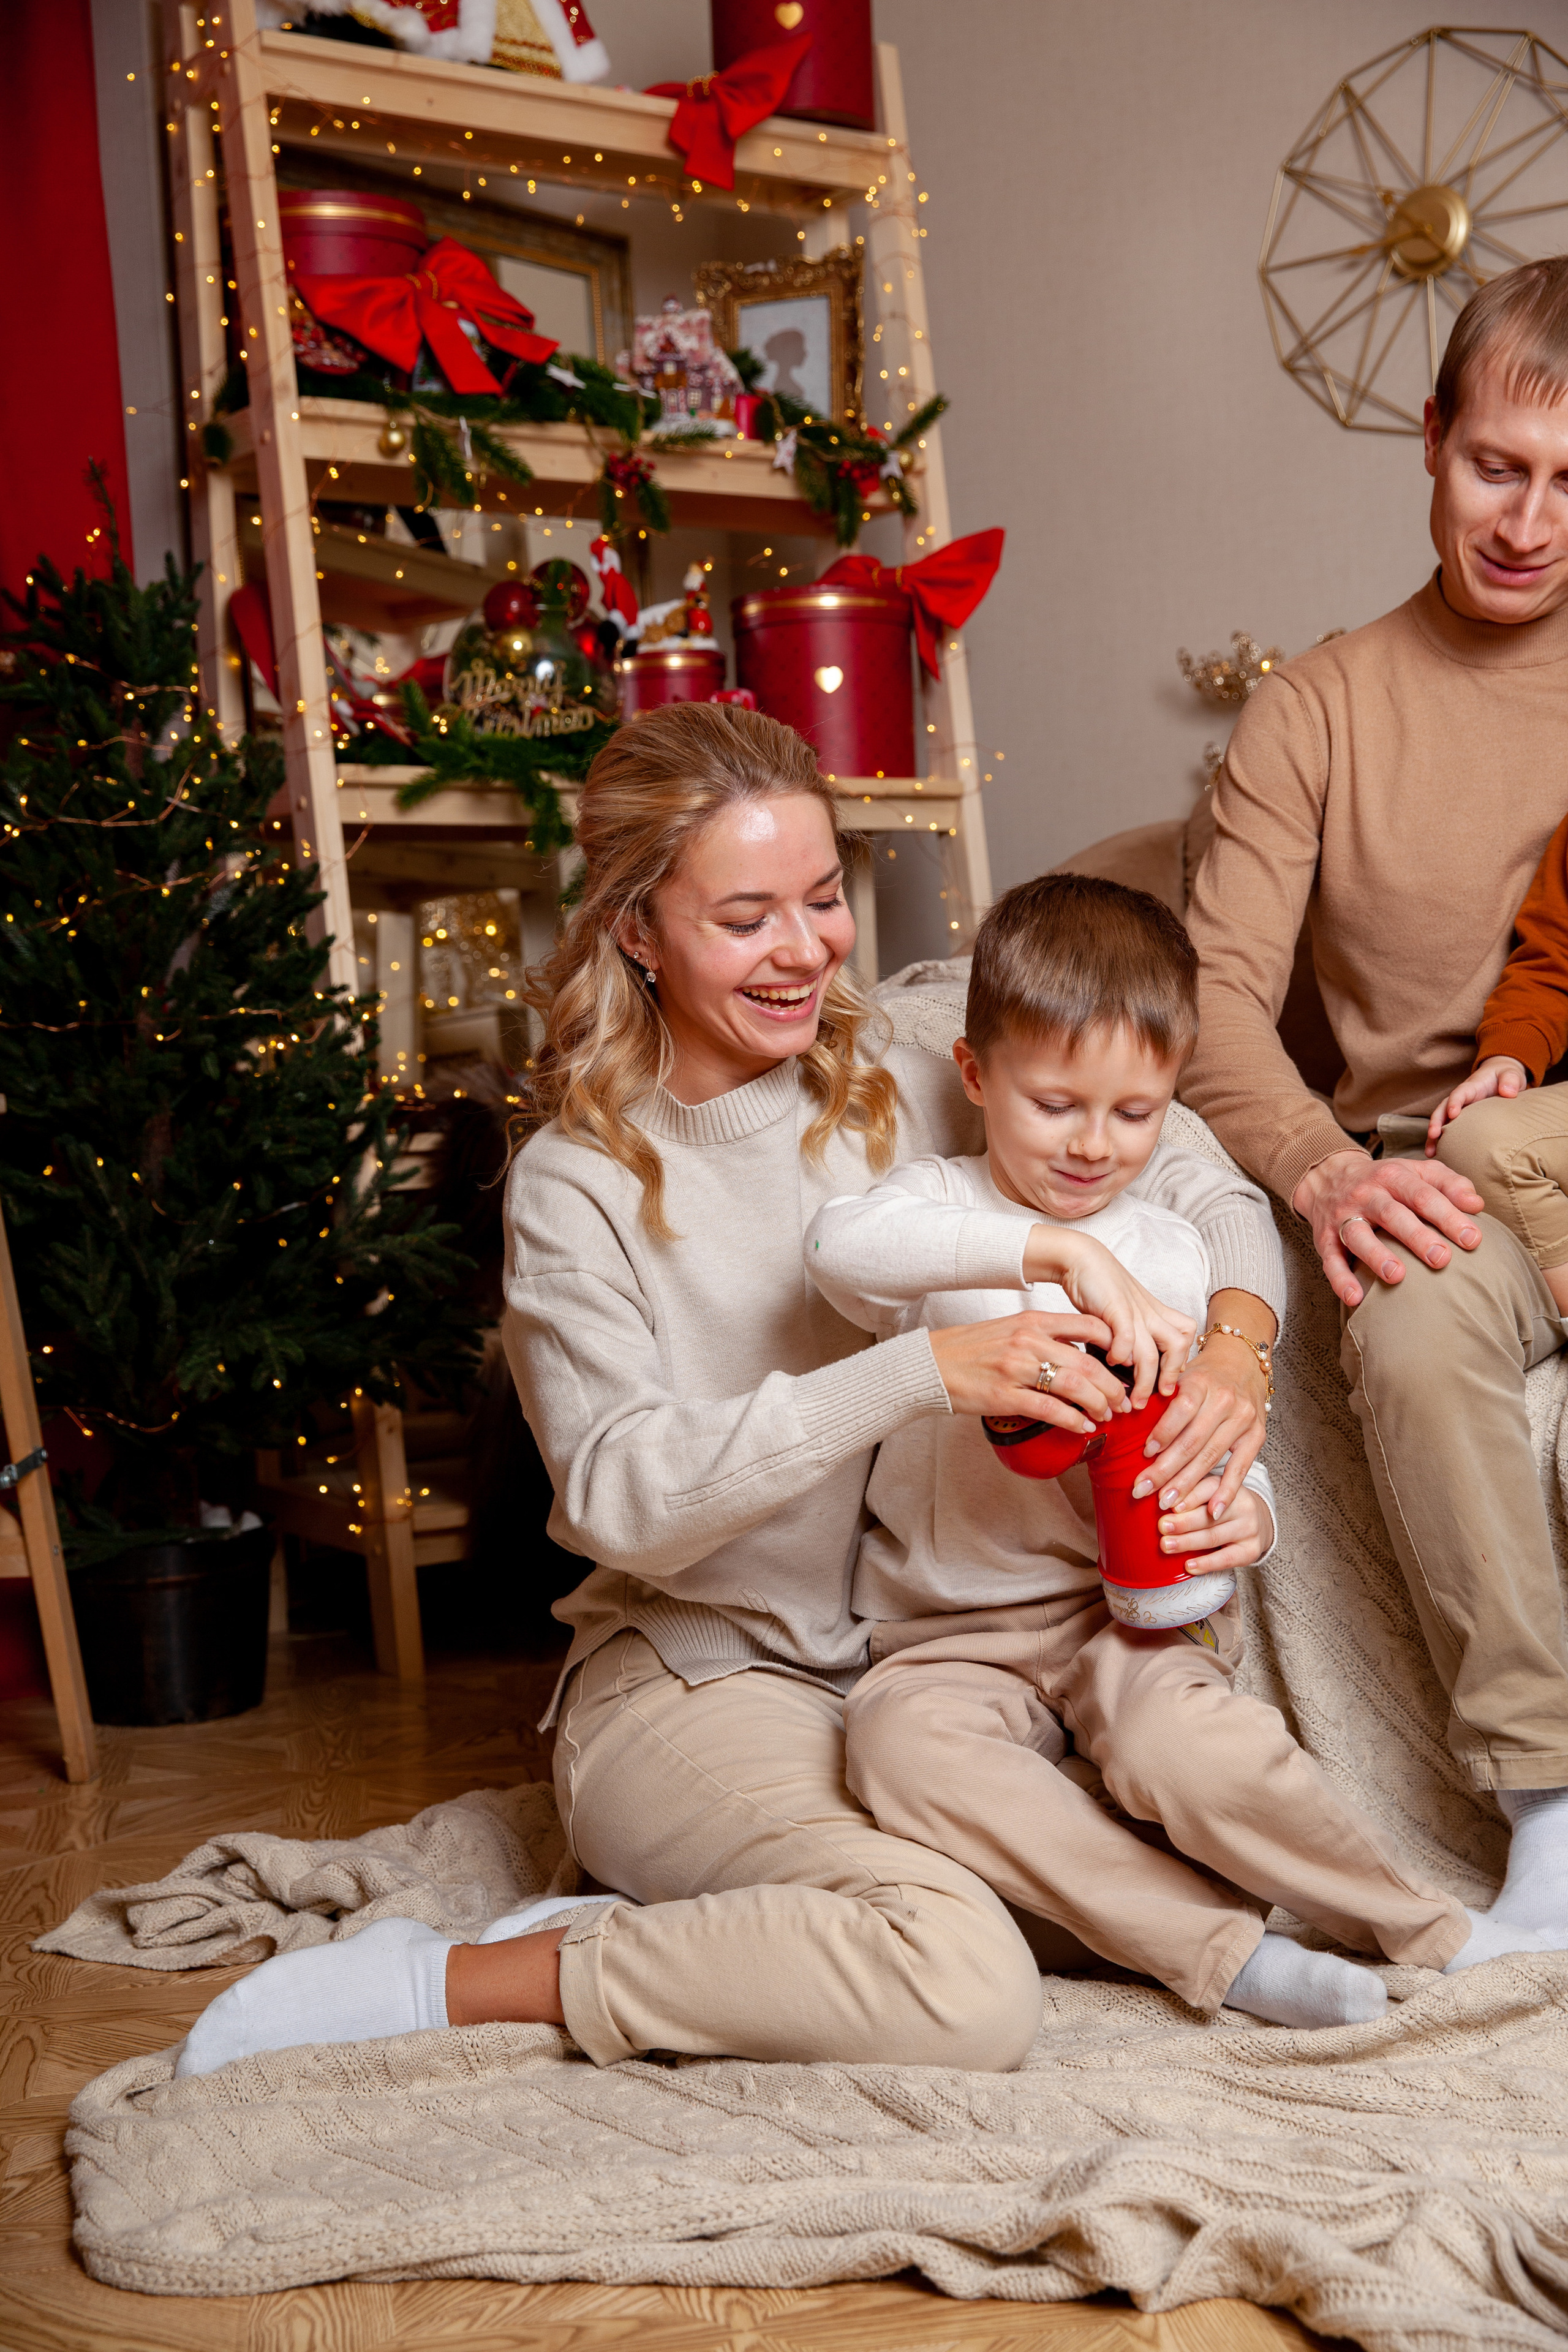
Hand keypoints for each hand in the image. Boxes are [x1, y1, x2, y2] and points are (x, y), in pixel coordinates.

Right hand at [928, 1310, 1123, 1430]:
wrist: (931, 1364)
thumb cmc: (970, 1349)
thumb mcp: (1010, 1329)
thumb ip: (1044, 1336)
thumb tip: (1077, 1353)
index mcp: (1032, 1321)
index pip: (1088, 1325)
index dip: (1115, 1345)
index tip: (1126, 1363)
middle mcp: (1027, 1341)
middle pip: (1088, 1362)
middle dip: (1113, 1385)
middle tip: (1123, 1400)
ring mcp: (1016, 1368)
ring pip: (1074, 1386)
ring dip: (1098, 1404)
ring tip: (1107, 1414)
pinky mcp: (1005, 1395)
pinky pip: (1050, 1409)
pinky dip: (1073, 1420)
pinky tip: (1083, 1427)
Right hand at [1027, 1227, 1196, 1408]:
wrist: (1082, 1258)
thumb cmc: (1100, 1289)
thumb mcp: (1125, 1312)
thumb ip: (1132, 1335)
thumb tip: (1130, 1364)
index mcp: (1156, 1313)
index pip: (1185, 1337)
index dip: (1180, 1363)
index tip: (1167, 1384)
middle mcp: (1150, 1313)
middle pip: (1177, 1348)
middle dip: (1169, 1378)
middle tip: (1158, 1398)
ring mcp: (1135, 1311)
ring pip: (1152, 1353)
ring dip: (1144, 1381)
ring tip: (1133, 1400)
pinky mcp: (1116, 1308)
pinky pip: (1127, 1337)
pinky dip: (1122, 1354)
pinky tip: (1112, 1362)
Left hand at [1133, 1330, 1268, 1514]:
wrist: (1243, 1363)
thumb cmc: (1203, 1374)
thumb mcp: (1180, 1376)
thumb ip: (1159, 1398)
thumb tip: (1124, 1421)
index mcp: (1201, 1382)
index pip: (1180, 1411)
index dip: (1162, 1434)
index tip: (1144, 1455)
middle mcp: (1225, 1400)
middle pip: (1192, 1441)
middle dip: (1165, 1470)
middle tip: (1142, 1491)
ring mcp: (1244, 1419)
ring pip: (1211, 1457)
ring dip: (1187, 1484)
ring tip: (1166, 1504)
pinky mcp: (1257, 1436)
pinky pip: (1240, 1468)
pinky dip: (1226, 1492)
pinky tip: (1212, 1511)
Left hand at [1157, 1475, 1272, 1575]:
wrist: (1259, 1522)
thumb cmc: (1222, 1506)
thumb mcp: (1209, 1492)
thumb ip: (1187, 1491)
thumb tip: (1157, 1495)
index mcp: (1229, 1485)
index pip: (1208, 1487)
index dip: (1187, 1496)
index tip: (1166, 1502)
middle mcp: (1243, 1505)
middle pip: (1208, 1515)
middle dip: (1182, 1522)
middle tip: (1162, 1526)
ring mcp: (1249, 1528)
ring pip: (1213, 1537)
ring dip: (1187, 1542)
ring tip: (1167, 1545)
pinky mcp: (1251, 1550)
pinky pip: (1226, 1559)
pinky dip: (1206, 1563)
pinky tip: (1189, 1566)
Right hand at [1292, 1147, 1482, 1309]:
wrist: (1327, 1177)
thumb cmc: (1384, 1181)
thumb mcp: (1416, 1171)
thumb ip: (1449, 1183)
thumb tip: (1476, 1204)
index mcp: (1393, 1177)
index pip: (1424, 1195)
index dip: (1448, 1216)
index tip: (1473, 1239)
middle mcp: (1367, 1195)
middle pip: (1392, 1214)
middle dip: (1417, 1236)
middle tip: (1442, 1259)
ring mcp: (1344, 1216)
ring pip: (1358, 1235)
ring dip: (1376, 1255)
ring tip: (1397, 1276)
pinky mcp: (1325, 1239)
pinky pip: (1330, 1260)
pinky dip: (1340, 1279)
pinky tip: (1355, 1298)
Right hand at [1425, 1056, 1527, 1150]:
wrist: (1502, 1079)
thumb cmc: (1505, 1076)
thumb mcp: (1511, 1074)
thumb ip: (1510, 1080)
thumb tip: (1507, 1092)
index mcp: (1471, 1087)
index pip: (1459, 1093)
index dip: (1454, 1102)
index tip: (1452, 1114)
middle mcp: (1461, 1099)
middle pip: (1443, 1109)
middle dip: (1436, 1122)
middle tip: (1432, 1135)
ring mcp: (1459, 1110)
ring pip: (1442, 1122)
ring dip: (1434, 1137)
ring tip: (1430, 1153)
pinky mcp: (1462, 1120)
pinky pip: (1450, 1130)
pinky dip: (1442, 1142)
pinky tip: (1439, 1156)